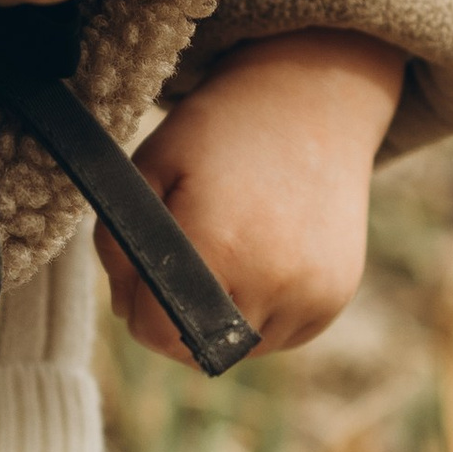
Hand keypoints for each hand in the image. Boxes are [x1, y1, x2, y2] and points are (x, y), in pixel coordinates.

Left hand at [97, 27, 403, 364]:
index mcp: (217, 246)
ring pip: (240, 349)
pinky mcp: (334, 297)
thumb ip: (118, 243)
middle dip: (174, 319)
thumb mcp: (150, 167)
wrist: (311, 101)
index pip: (157, 333)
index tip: (141, 280)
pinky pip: (280, 336)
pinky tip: (260, 262)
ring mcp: (310, 293)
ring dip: (219, 321)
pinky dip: (261, 314)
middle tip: (179, 265)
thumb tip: (127, 311)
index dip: (138, 311)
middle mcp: (271, 280)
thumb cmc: (218, 132)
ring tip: (225, 257)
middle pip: (195, 349)